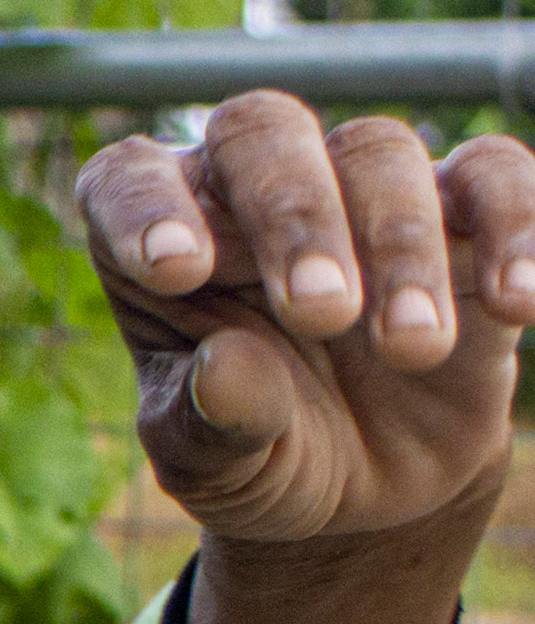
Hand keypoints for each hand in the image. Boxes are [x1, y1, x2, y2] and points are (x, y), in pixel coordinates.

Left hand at [81, 96, 534, 623]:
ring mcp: (360, 192)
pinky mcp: (464, 213)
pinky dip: (518, 228)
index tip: (171, 270)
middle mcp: (250, 191)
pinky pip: (499, 178)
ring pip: (381, 152)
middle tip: (322, 314)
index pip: (128, 179)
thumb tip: (223, 370)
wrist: (361, 491)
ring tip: (412, 349)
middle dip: (296, 216)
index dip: (144, 209)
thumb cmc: (259, 457)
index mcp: (159, 240)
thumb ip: (211, 422)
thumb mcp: (216, 466)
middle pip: (264, 132)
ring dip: (401, 246)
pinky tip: (519, 306)